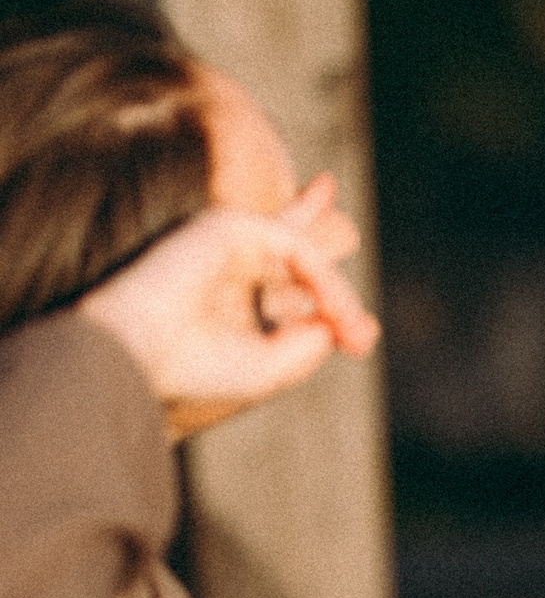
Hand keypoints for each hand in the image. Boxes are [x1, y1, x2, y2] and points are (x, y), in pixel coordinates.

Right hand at [77, 176, 379, 441]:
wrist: (130, 359)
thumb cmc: (186, 371)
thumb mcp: (263, 368)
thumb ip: (306, 345)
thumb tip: (338, 325)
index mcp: (223, 299)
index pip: (282, 286)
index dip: (328, 304)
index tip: (360, 340)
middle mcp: (223, 266)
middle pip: (296, 253)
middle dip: (331, 283)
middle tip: (362, 332)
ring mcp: (224, 243)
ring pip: (305, 257)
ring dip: (336, 297)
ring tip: (352, 333)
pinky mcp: (227, 226)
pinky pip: (297, 248)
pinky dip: (322, 280)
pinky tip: (333, 310)